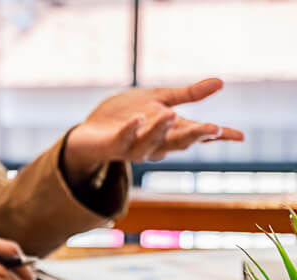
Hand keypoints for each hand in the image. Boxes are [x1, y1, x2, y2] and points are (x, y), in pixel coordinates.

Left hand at [63, 78, 244, 183]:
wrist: (90, 132)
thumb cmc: (126, 116)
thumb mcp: (160, 100)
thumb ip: (188, 95)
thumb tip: (220, 82)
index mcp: (170, 133)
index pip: (198, 135)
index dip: (218, 136)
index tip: (239, 136)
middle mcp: (156, 144)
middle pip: (179, 142)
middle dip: (195, 135)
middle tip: (214, 128)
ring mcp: (135, 147)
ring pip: (151, 143)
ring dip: (161, 129)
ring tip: (172, 113)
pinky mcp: (114, 145)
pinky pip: (124, 140)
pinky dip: (131, 130)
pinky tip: (137, 118)